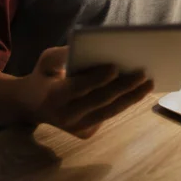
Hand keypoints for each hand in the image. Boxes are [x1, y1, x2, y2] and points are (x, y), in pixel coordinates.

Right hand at [20, 47, 152, 138]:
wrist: (31, 105)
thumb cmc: (44, 75)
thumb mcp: (47, 60)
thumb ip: (64, 54)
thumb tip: (93, 48)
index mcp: (52, 97)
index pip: (78, 88)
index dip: (97, 78)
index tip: (115, 66)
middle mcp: (65, 117)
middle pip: (99, 102)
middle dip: (123, 87)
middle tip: (143, 73)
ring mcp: (76, 128)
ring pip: (109, 112)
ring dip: (132, 98)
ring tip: (149, 83)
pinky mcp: (86, 132)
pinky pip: (109, 115)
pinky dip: (125, 103)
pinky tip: (140, 90)